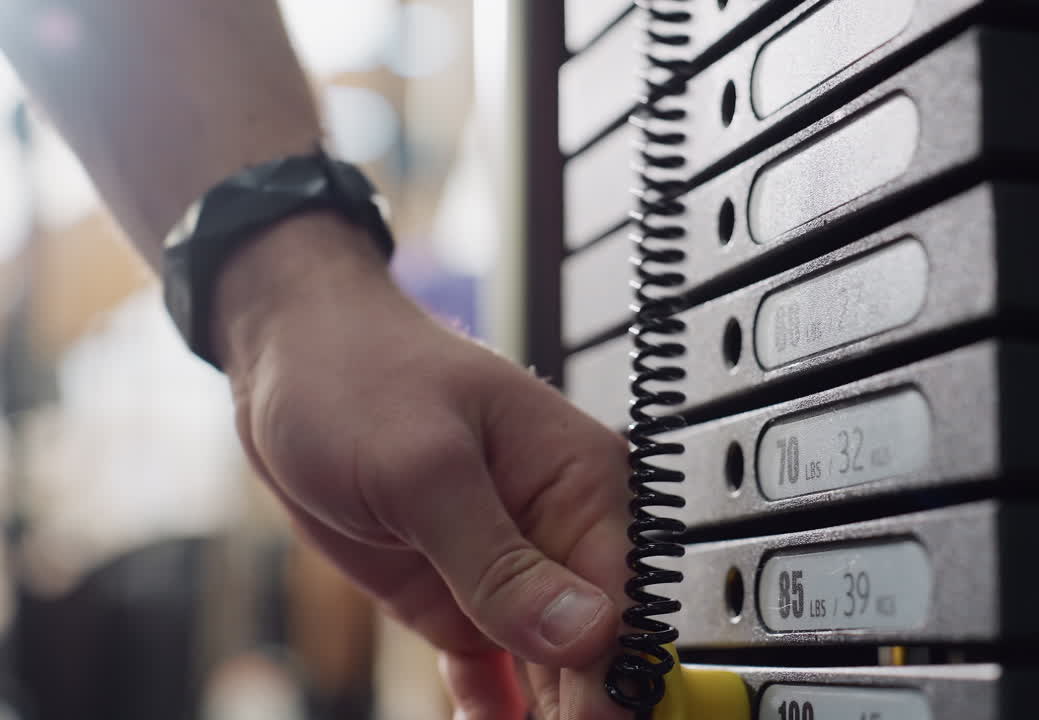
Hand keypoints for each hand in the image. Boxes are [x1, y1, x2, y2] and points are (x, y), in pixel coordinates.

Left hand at [213, 215, 633, 719]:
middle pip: (595, 648)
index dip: (612, 679)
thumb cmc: (358, 377)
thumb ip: (499, 560)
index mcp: (581, 482)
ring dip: (544, 713)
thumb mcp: (423, 468)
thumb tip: (585, 634)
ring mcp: (510, 568)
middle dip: (581, 707)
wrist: (285, 364)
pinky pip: (495, 669)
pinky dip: (493, 706)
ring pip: (552, 668)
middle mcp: (559, 529)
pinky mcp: (463, 593)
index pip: (623, 603)